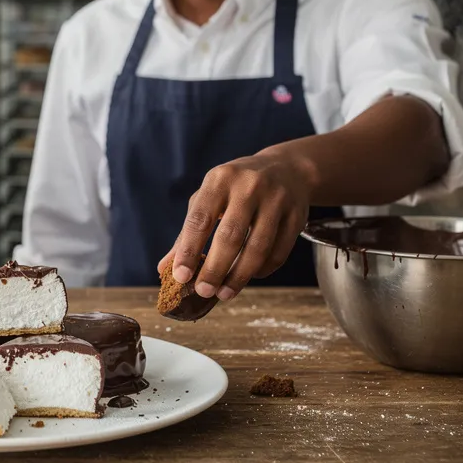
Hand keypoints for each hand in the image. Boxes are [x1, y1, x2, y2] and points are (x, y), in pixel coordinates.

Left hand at [159, 152, 312, 302]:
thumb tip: (165, 268)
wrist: (286, 169)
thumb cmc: (236, 188)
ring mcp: (277, 199)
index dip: (188, 250)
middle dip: (215, 269)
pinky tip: (250, 276)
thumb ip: (187, 232)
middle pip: (230, 236)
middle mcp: (249, 186)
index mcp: (219, 179)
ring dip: (239, 276)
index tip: (180, 276)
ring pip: (257, 248)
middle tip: (203, 291)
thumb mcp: (209, 198)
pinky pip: (279, 252)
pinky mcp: (297, 215)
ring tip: (224, 293)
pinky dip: (262, 270)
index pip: (200, 219)